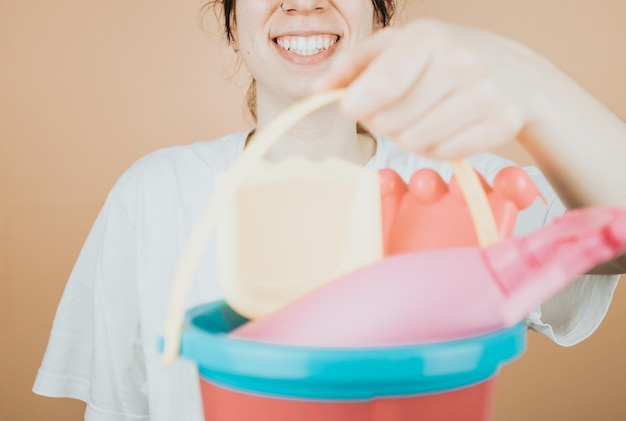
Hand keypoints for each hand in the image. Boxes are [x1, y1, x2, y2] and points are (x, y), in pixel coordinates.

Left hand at [314, 19, 545, 158]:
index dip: (358, 105)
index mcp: (429, 37)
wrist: (517, 73)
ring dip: (409, 138)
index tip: (351, 108)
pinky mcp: (502, 123)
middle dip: (384, 123)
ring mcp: (485, 94)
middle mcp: (461, 62)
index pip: (382, 84)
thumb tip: (317, 89)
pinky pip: (445, 154)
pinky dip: (437, 148)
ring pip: (416, 142)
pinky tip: (447, 127)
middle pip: (392, 122)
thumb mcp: (398, 47)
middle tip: (398, 109)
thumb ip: (353, 66)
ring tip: (423, 117)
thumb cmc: (444, 58)